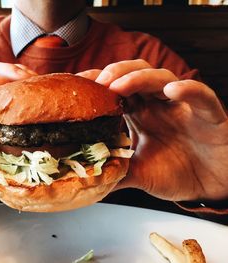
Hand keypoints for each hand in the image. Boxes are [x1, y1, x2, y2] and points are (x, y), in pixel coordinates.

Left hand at [77, 59, 227, 201]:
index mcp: (140, 113)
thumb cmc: (174, 173)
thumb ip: (113, 172)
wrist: (208, 186)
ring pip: (162, 77)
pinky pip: (201, 95)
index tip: (78, 85)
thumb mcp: (137, 173)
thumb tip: (85, 181)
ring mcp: (183, 105)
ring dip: (140, 78)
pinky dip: (188, 89)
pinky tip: (172, 91)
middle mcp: (158, 104)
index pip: (116, 88)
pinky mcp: (209, 113)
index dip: (98, 83)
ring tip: (120, 86)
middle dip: (115, 73)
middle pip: (136, 73)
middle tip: (98, 83)